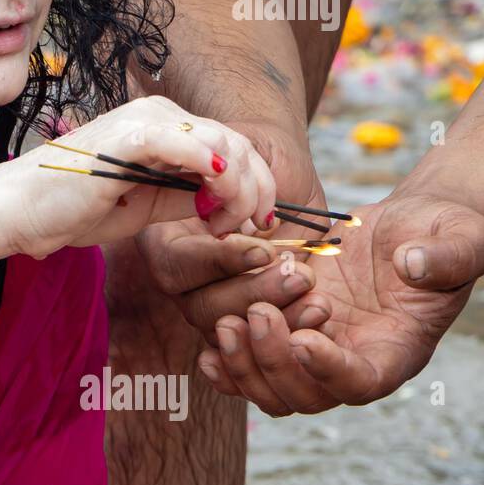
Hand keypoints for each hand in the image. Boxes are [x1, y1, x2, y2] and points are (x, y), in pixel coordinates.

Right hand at [6, 96, 277, 259]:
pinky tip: (214, 196)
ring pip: (222, 144)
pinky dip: (212, 168)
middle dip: (255, 189)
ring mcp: (144, 120)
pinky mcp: (130, 136)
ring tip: (222, 223)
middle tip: (246, 227)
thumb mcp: (145, 206)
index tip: (254, 222)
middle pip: (237, 142)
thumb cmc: (70, 208)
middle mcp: (159, 114)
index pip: (232, 145)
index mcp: (163, 126)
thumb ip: (185, 196)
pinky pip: (188, 144)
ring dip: (238, 187)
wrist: (20, 211)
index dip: (256, 184)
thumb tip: (229, 201)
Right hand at [136, 115, 329, 339]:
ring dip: (276, 312)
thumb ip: (229, 169)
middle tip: (297, 274)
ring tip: (311, 284)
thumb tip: (233, 199)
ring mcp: (216, 298)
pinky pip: (261, 337)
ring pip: (232, 328)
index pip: (179, 266)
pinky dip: (291, 324)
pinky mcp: (250, 311)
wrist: (280, 165)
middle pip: (201, 308)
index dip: (219, 262)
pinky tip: (318, 306)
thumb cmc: (255, 150)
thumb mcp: (240, 148)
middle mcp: (185, 277)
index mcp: (165, 240)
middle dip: (251, 293)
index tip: (263, 249)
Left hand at [196, 194, 483, 413]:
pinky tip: (208, 349)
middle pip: (306, 396)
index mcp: (395, 350)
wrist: (407, 227)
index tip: (301, 340)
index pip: (360, 383)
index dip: (329, 371)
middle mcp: (352, 361)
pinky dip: (228, 367)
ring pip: (272, 390)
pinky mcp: (288, 333)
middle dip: (273, 362)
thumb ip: (444, 255)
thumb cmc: (438, 231)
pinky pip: (251, 370)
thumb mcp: (456, 236)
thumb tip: (414, 264)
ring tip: (227, 321)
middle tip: (255, 313)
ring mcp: (316, 351)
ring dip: (244, 364)